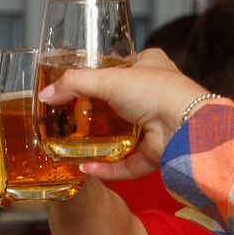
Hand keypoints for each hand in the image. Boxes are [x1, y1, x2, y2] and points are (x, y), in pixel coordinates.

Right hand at [37, 47, 215, 179]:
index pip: (123, 66)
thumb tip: (47, 94)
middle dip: (97, 111)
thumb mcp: (108, 78)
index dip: (102, 73)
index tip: (78, 84)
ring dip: (101, 142)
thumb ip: (74, 84)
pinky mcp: (156, 152)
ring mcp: (157, 124)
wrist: (186, 126)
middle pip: (120, 102)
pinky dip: (109, 167)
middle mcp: (156, 94)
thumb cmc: (157, 92)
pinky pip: (128, 163)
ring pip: (124, 134)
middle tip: (71, 116)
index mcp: (151, 66)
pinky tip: (88, 168)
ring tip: (75, 143)